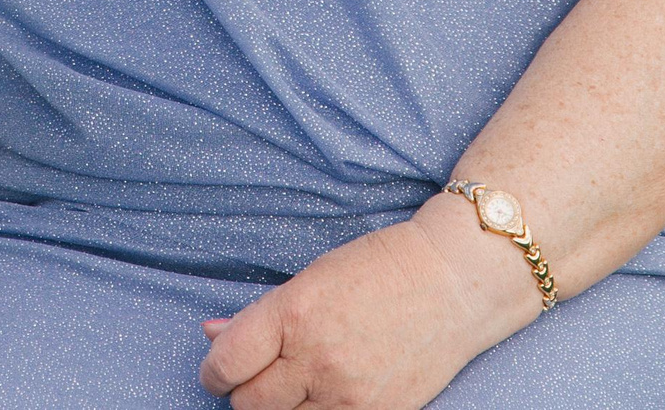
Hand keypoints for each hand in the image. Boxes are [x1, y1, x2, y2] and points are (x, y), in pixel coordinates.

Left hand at [199, 201, 532, 408]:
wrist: (453, 284)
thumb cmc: (380, 269)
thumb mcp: (311, 278)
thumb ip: (258, 315)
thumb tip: (211, 336)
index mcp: (293, 313)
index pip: (226, 363)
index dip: (214, 370)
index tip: (219, 369)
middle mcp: (317, 359)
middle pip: (248, 404)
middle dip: (244, 391)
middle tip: (257, 375)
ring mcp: (348, 395)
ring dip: (279, 407)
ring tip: (293, 383)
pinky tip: (322, 395)